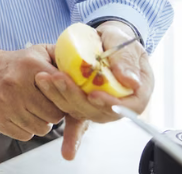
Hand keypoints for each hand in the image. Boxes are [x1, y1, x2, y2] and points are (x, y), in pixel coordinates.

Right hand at [0, 46, 64, 140]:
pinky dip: (27, 129)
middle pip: (54, 115)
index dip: (67, 98)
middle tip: (49, 105)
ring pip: (41, 129)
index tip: (65, 96)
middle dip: (55, 113)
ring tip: (36, 110)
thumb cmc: (19, 64)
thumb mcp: (40, 52)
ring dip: (42, 123)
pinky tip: (23, 116)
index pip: (62, 93)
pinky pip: (25, 136)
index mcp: (30, 66)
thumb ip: (64, 57)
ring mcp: (4, 103)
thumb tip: (88, 68)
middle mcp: (15, 84)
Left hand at [35, 21, 152, 159]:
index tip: (93, 95)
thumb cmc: (116, 41)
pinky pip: (76, 118)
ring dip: (62, 99)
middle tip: (58, 80)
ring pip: (83, 111)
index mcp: (136, 92)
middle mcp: (119, 103)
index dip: (111, 104)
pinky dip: (67, 125)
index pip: (128, 106)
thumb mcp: (123, 43)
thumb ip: (126, 60)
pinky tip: (64, 142)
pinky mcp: (84, 104)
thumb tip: (130, 81)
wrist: (104, 41)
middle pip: (100, 111)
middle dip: (77, 97)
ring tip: (45, 80)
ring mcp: (100, 105)